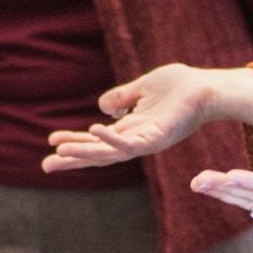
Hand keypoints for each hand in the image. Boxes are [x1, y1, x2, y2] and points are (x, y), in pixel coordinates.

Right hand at [45, 65, 252, 172]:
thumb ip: (122, 98)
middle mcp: (136, 140)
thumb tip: (101, 107)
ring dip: (84, 152)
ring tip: (59, 152)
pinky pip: (130, 143)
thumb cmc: (180, 87)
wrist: (207, 88)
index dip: (75, 142)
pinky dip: (111, 139)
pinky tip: (93, 129)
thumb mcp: (142, 88)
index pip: (97, 141)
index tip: (51, 142)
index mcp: (131, 130)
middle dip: (72, 159)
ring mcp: (146, 142)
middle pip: (98, 154)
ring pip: (109, 153)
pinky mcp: (157, 138)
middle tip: (44, 165)